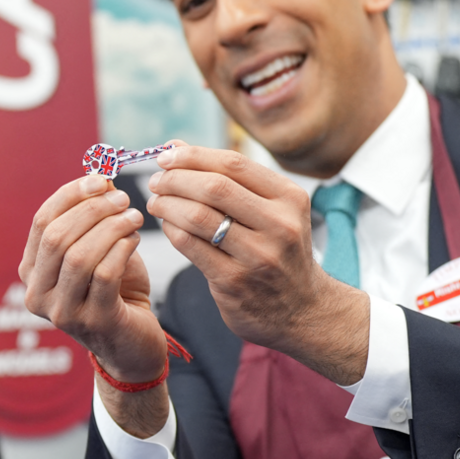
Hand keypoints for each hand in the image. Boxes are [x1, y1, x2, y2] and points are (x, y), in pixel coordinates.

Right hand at [20, 175, 163, 383]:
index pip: (42, 222)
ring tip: (134, 216)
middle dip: (93, 210)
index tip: (101, 179)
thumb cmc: (115, 291)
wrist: (133, 344)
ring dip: (110, 228)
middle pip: (57, 237)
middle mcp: (37, 294)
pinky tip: (135, 239)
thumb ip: (94, 217)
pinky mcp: (93, 323)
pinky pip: (105, 274)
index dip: (71, 195)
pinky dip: (122, 249)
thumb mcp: (99, 249)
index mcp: (31, 271)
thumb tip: (101, 177)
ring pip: (79, 256)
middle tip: (124, 199)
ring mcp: (62, 312)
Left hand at [147, 144, 369, 384]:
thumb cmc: (280, 251)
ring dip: (167, 204)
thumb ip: (229, 179)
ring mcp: (257, 256)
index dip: (193, 156)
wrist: (304, 311)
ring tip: (156, 202)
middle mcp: (279, 225)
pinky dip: (171, 230)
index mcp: (290, 198)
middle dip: (175, 179)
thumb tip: (177, 147)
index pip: (233, 164)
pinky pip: (190, 246)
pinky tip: (167, 226)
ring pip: (198, 216)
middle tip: (156, 181)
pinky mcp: (234, 283)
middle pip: (213, 187)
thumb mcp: (272, 211)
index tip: (167, 156)